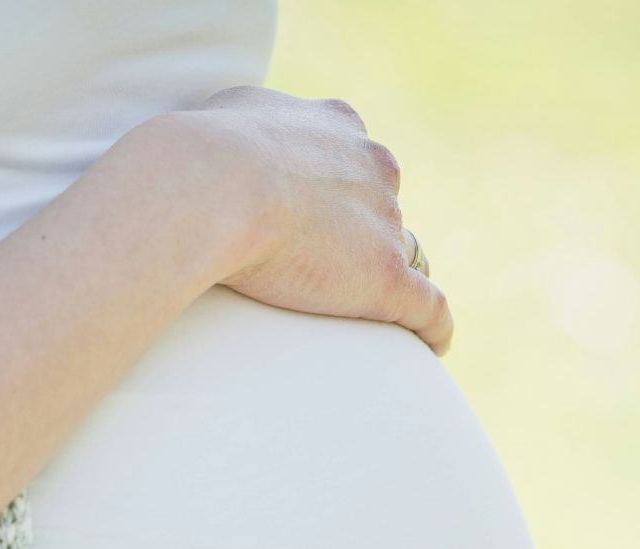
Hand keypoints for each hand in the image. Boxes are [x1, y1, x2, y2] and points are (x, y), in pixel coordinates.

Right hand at [162, 85, 454, 356]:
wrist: (216, 187)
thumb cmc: (207, 151)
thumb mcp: (230, 111)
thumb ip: (253, 120)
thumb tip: (242, 139)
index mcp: (338, 126)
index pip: (356, 159)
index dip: (342, 188)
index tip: (321, 214)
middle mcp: (374, 168)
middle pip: (383, 205)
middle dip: (365, 231)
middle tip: (326, 266)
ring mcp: (385, 224)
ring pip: (406, 253)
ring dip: (389, 276)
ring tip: (371, 313)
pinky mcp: (387, 277)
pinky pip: (429, 308)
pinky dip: (432, 327)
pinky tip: (432, 345)